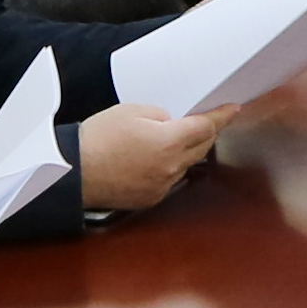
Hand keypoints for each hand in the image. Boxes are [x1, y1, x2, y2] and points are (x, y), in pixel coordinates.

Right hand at [76, 101, 234, 211]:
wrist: (73, 171)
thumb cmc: (97, 139)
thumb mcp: (132, 111)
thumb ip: (162, 115)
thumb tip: (174, 122)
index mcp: (170, 141)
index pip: (207, 126)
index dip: (222, 115)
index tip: (233, 109)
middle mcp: (172, 167)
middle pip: (203, 146)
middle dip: (206, 132)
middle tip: (204, 119)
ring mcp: (163, 185)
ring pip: (187, 164)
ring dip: (186, 150)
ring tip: (168, 138)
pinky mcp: (152, 198)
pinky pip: (170, 179)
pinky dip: (169, 167)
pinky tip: (152, 158)